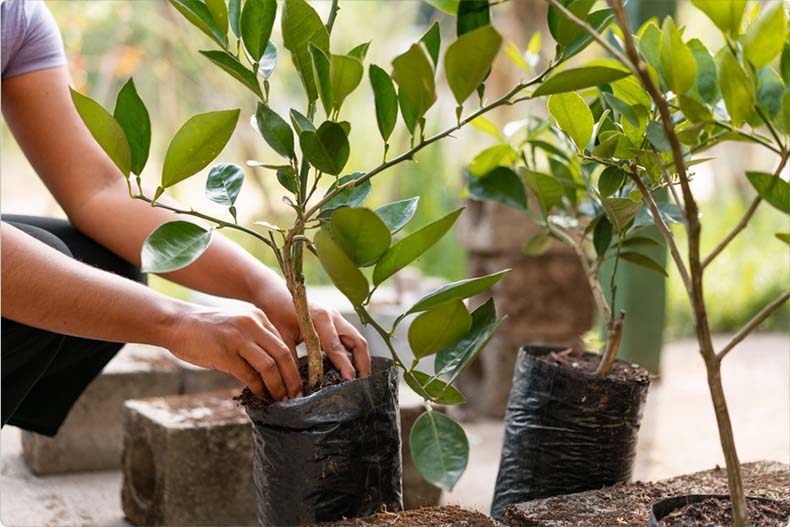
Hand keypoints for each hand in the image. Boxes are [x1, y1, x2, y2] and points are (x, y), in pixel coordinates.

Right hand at [166, 305, 300, 400]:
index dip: (293, 366)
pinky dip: (258, 389)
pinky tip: (261, 397)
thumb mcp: (237, 327)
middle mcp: (252, 325)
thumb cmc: (206, 330)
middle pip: (283, 354)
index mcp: (258, 318)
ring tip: (281, 400)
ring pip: (269, 366)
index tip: (297, 383)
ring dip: (278, 387)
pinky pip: (249, 375)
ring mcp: (238, 338)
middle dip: (292, 379)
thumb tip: (273, 369)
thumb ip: (255, 342)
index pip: (284, 344)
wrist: (176, 323)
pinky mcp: (225, 353)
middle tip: (296, 396)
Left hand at [257, 288, 370, 380]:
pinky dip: (354, 353)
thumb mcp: (282, 338)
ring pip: (357, 340)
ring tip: (360, 380)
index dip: (345, 366)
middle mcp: (333, 316)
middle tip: (362, 385)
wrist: (273, 292)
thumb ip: (292, 361)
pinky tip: (351, 368)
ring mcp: (337, 317)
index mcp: (320, 318)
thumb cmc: (275, 312)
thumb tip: (297, 388)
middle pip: (357, 342)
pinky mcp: (336, 320)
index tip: (350, 381)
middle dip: (362, 364)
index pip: (336, 347)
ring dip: (361, 359)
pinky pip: (351, 338)